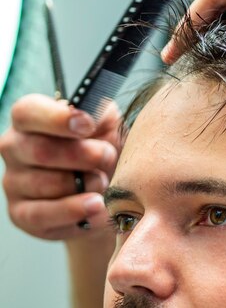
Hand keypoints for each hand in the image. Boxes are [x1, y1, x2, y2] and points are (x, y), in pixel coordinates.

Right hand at [0, 94, 120, 239]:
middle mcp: (14, 148)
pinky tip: (97, 205)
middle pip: (40, 151)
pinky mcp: (20, 214)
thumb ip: (98, 112)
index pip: (28, 112)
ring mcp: (13, 182)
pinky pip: (42, 215)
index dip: (57, 119)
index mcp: (31, 119)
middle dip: (84, 156)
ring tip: (104, 181)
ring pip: (45, 184)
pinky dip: (75, 210)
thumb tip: (88, 116)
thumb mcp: (106, 122)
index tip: (87, 125)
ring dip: (84, 184)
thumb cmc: (104, 145)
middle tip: (108, 157)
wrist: (111, 185)